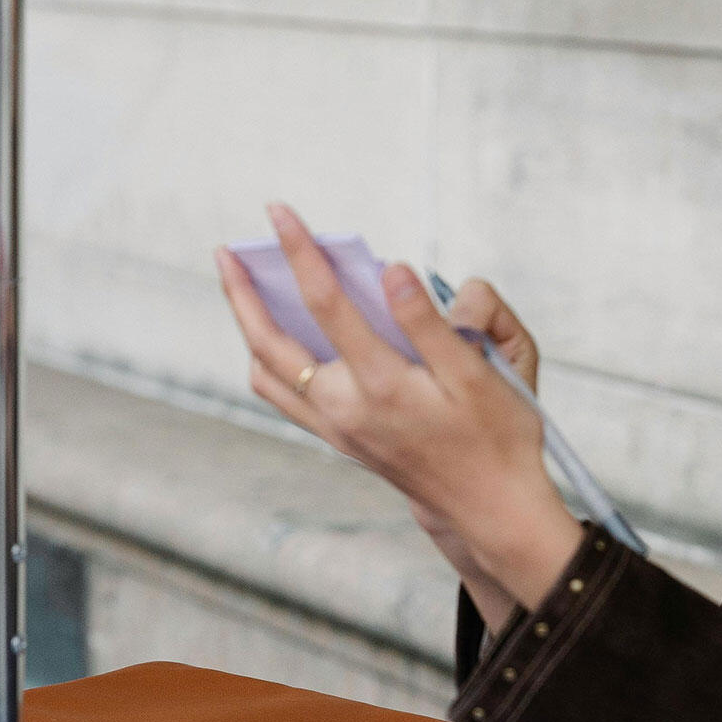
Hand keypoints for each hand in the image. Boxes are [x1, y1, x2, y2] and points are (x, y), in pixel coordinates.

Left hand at [216, 203, 583, 629]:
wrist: (490, 509)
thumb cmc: (497, 435)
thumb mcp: (478, 375)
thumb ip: (429, 322)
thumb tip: (392, 271)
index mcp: (382, 385)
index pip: (326, 302)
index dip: (300, 251)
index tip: (279, 212)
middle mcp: (346, 409)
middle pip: (270, 342)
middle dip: (242, 292)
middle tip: (225, 250)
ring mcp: (336, 428)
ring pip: (266, 373)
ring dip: (247, 328)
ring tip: (240, 287)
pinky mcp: (338, 439)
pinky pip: (282, 396)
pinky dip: (266, 360)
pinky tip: (273, 335)